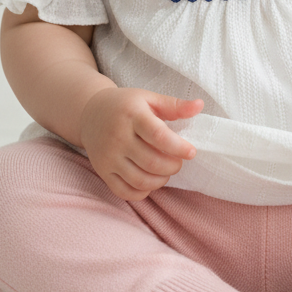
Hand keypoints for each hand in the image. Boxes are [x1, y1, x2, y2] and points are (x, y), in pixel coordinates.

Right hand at [80, 86, 201, 201]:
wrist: (91, 114)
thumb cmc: (126, 106)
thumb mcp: (149, 99)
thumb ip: (174, 105)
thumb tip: (200, 105)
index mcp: (132, 115)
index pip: (159, 136)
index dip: (179, 147)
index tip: (191, 151)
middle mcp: (117, 137)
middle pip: (152, 162)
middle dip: (173, 166)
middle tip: (178, 162)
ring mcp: (108, 157)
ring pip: (140, 180)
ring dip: (161, 180)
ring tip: (166, 171)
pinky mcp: (103, 171)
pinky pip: (124, 191)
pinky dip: (142, 192)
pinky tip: (150, 181)